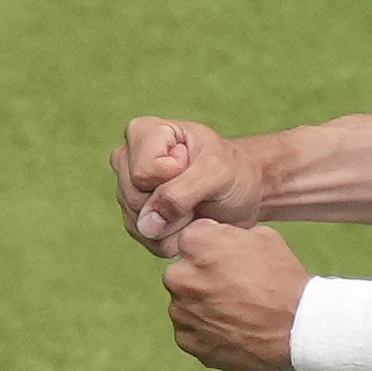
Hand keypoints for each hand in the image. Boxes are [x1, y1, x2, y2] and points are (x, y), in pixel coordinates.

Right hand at [111, 117, 269, 254]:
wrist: (243, 192)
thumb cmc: (232, 171)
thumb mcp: (216, 173)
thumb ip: (180, 193)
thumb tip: (146, 225)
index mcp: (144, 131)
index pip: (144, 172)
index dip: (175, 177)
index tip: (196, 166)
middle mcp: (128, 158)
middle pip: (135, 198)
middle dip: (173, 206)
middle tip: (198, 192)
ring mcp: (128, 189)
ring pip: (139, 224)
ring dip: (175, 225)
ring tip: (196, 206)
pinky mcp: (136, 217)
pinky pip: (146, 239)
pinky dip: (174, 237)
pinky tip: (190, 221)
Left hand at [162, 222, 310, 370]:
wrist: (297, 328)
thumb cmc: (283, 279)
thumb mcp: (263, 237)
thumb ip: (229, 235)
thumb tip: (218, 238)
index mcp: (196, 244)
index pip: (191, 238)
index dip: (212, 246)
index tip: (229, 258)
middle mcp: (180, 277)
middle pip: (182, 272)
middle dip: (201, 276)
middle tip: (233, 286)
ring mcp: (181, 312)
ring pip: (185, 303)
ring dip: (202, 304)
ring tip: (236, 310)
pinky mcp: (188, 340)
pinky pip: (191, 330)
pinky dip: (206, 329)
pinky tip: (232, 328)